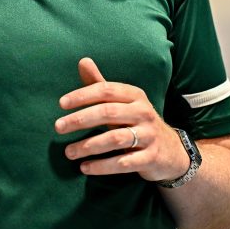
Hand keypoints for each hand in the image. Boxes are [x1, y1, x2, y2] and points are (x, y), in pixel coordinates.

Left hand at [55, 57, 189, 181]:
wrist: (171, 151)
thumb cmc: (137, 121)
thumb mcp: (123, 102)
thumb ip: (101, 85)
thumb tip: (83, 61)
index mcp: (135, 95)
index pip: (106, 90)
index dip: (82, 95)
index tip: (61, 104)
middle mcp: (143, 112)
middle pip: (108, 113)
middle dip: (80, 119)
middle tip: (58, 127)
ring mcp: (149, 135)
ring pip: (115, 139)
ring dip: (88, 146)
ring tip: (68, 152)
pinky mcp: (150, 158)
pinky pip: (123, 163)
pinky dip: (102, 166)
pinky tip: (85, 167)